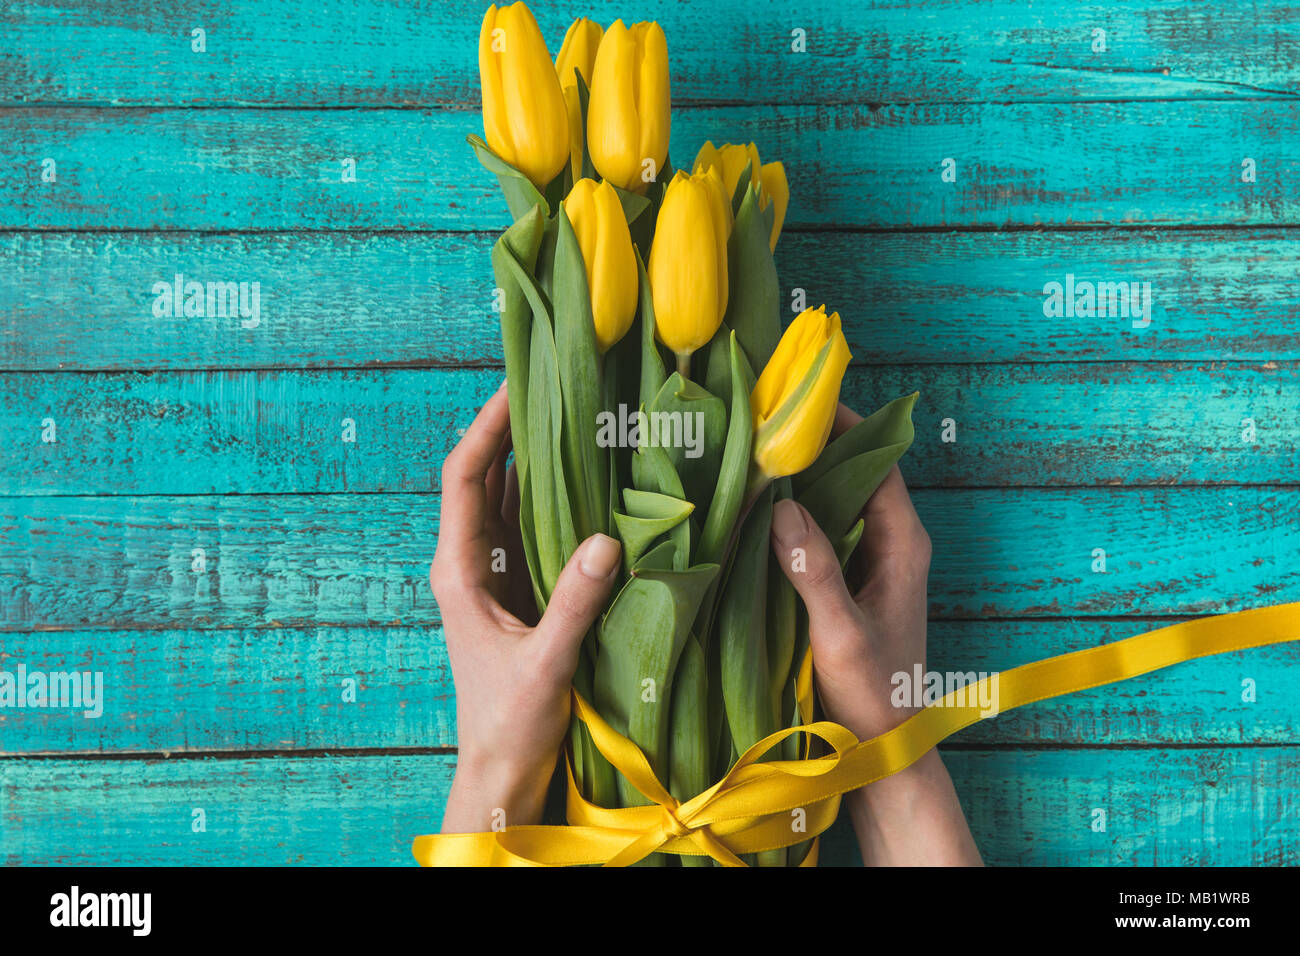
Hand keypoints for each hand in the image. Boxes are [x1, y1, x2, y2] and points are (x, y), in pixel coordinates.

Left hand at [431, 382, 621, 832]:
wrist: (504, 771)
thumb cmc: (510, 723)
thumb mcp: (544, 663)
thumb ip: (574, 604)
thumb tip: (606, 541)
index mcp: (458, 571)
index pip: (464, 480)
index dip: (485, 428)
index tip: (513, 385)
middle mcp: (472, 564)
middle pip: (486, 479)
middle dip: (514, 431)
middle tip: (555, 384)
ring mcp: (497, 577)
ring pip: (513, 503)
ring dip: (538, 464)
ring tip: (576, 418)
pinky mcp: (522, 593)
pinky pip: (536, 533)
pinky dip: (558, 503)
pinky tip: (590, 483)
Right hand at [769, 404, 981, 864]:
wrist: (882, 749)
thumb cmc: (871, 695)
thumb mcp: (840, 634)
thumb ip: (815, 572)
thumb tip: (782, 509)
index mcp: (903, 544)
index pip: (878, 461)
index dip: (842, 426)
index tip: (796, 402)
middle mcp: (891, 543)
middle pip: (855, 471)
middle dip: (813, 444)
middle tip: (759, 421)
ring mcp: (871, 561)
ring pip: (837, 499)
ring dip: (800, 477)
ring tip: (749, 452)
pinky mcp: (849, 580)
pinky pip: (823, 529)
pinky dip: (794, 511)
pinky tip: (754, 508)